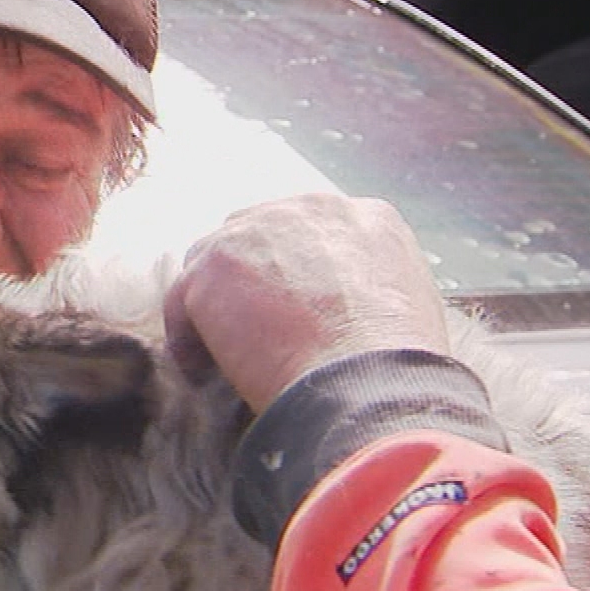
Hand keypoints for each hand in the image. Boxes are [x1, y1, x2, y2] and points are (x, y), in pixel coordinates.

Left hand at [161, 194, 449, 412]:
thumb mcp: (405, 308)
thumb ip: (369, 289)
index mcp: (365, 217)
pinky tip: (203, 373)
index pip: (309, 233)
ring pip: (214, 261)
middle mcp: (309, 209)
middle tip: (251, 329)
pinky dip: (189, 338)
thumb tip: (344, 313)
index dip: (294, 274)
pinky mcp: (215, 264)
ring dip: (218, 306)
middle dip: (249, 278)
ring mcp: (257, 230)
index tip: (291, 312)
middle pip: (256, 234)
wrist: (366, 381)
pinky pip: (184, 298)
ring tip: (223, 355)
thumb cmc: (394, 369)